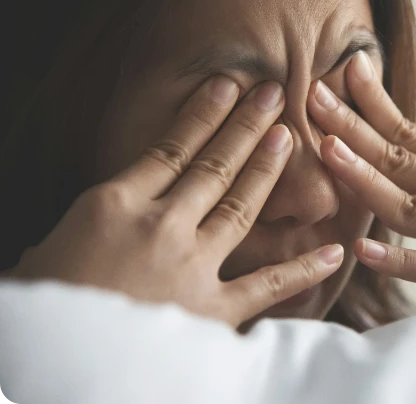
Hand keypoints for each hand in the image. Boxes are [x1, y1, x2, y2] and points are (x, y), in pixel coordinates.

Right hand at [10, 77, 343, 326]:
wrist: (59, 364)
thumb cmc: (45, 308)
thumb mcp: (47, 255)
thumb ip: (81, 232)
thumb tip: (80, 230)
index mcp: (114, 205)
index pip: (168, 149)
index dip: (202, 115)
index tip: (226, 87)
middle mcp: (160, 225)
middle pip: (212, 166)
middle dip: (245, 126)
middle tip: (272, 94)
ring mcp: (191, 265)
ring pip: (240, 206)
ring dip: (267, 169)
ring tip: (289, 136)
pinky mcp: (212, 310)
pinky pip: (268, 285)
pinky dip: (303, 268)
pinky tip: (334, 250)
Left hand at [307, 52, 415, 302]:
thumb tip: (400, 152)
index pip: (415, 130)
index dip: (373, 104)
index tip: (342, 73)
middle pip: (404, 158)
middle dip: (353, 127)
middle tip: (311, 97)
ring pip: (412, 206)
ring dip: (366, 178)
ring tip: (326, 152)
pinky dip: (399, 258)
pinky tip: (363, 247)